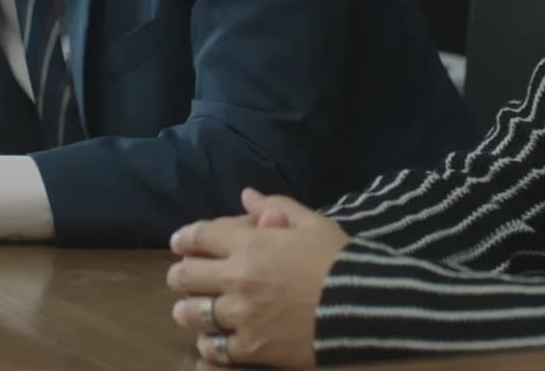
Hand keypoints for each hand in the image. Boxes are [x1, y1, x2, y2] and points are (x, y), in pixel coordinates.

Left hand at [166, 189, 348, 367]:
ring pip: (192, 314)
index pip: (199, 237)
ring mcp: (242, 316)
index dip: (184, 238)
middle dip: (180, 275)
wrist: (365, 307)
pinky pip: (215, 348)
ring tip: (190, 310)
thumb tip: (247, 195)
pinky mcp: (252, 348)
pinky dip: (209, 343)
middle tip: (182, 278)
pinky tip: (213, 338)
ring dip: (188, 310)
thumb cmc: (340, 260)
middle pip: (185, 276)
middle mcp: (238, 279)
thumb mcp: (313, 224)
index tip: (179, 243)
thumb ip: (276, 207)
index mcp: (251, 244)